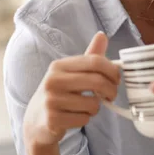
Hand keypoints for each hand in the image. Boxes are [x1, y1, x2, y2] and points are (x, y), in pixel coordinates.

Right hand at [23, 32, 119, 147]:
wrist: (36, 119)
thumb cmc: (59, 93)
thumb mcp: (71, 72)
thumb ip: (89, 57)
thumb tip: (102, 35)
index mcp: (59, 66)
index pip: (95, 61)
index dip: (112, 70)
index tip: (117, 79)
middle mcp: (53, 80)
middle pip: (97, 81)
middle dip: (111, 90)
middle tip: (111, 95)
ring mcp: (51, 100)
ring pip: (93, 104)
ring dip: (96, 108)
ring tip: (85, 107)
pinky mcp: (53, 119)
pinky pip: (84, 119)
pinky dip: (85, 119)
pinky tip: (75, 117)